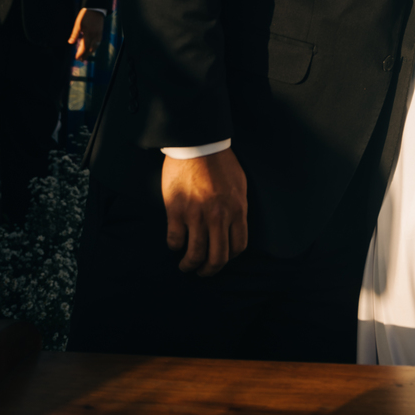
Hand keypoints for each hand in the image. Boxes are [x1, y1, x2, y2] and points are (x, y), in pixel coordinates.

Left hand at [68, 7, 104, 59]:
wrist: (96, 8)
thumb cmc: (85, 15)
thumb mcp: (78, 24)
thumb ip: (75, 34)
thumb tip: (70, 43)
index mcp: (88, 33)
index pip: (84, 46)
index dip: (80, 53)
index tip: (76, 58)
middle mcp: (94, 35)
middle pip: (90, 49)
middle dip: (85, 55)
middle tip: (80, 59)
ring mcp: (99, 34)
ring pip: (95, 46)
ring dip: (90, 52)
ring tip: (85, 56)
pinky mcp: (101, 32)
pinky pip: (98, 43)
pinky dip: (94, 47)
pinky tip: (92, 48)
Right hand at [162, 150, 248, 276]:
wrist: (198, 143)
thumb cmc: (220, 162)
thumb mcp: (239, 185)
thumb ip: (237, 209)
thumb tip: (234, 228)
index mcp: (237, 209)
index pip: (238, 247)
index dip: (229, 258)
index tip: (222, 258)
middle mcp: (219, 216)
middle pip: (217, 258)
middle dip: (210, 271)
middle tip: (203, 272)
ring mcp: (197, 215)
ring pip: (195, 254)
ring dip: (190, 265)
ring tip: (186, 266)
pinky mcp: (176, 211)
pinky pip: (175, 240)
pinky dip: (175, 247)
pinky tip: (175, 244)